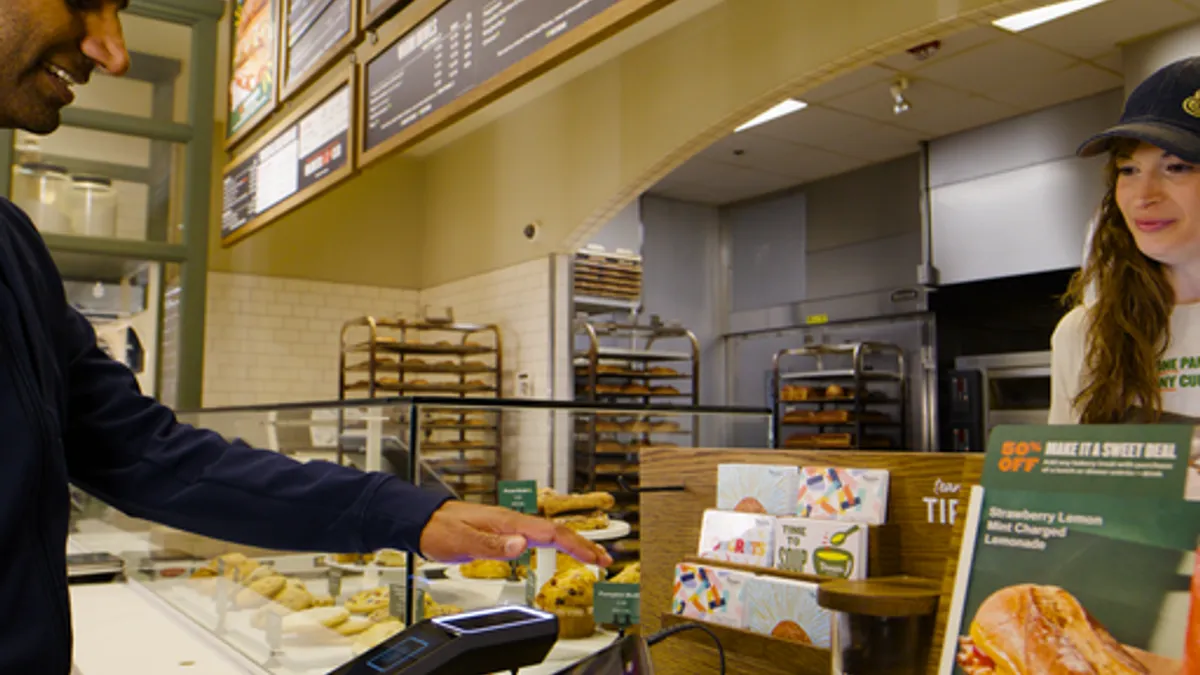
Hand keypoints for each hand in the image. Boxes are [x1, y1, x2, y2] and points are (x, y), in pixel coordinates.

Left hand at [419, 501, 613, 565]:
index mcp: (509, 523)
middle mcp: (513, 522)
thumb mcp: (464, 541)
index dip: (577, 546)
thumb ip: (494, 545)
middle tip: (605, 560)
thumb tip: (523, 545)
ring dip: (573, 544)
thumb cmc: (440, 529)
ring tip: (591, 555)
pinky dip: (555, 543)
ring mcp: (510, 526)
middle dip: (584, 545)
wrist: (423, 520)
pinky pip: (537, 536)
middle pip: (557, 531)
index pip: (551, 533)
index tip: (596, 558)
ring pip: (549, 533)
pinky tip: (558, 549)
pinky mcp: (504, 532)